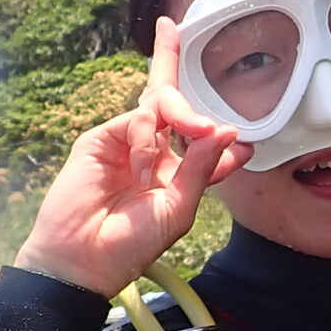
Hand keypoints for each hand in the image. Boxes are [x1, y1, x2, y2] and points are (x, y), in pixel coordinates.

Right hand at [11, 18, 250, 296]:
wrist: (83, 260)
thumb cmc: (132, 244)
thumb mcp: (179, 207)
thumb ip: (201, 167)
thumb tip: (227, 131)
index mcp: (176, 173)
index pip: (202, 140)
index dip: (222, 133)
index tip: (246, 144)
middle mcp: (153, 153)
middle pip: (172, 103)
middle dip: (181, 70)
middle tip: (200, 85)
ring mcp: (127, 143)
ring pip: (160, 103)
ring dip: (183, 113)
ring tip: (197, 131)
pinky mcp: (102, 140)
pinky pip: (138, 119)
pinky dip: (148, 139)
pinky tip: (142, 170)